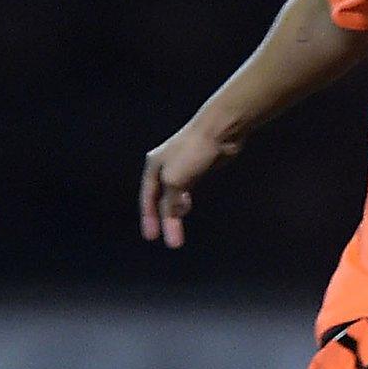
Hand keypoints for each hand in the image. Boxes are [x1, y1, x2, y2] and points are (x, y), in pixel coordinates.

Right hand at [138, 124, 241, 247]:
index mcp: (153, 167)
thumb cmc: (193, 153)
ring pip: (174, 194)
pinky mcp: (198, 166)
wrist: (219, 131)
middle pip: (160, 198)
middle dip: (162, 218)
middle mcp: (164, 166)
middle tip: (166, 237)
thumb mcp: (175, 180)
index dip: (149, 219)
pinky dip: (185, 199)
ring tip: (177, 223)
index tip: (151, 237)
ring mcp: (182, 166)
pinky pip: (187, 188)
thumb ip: (171, 202)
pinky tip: (187, 205)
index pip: (148, 199)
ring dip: (175, 210)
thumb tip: (172, 216)